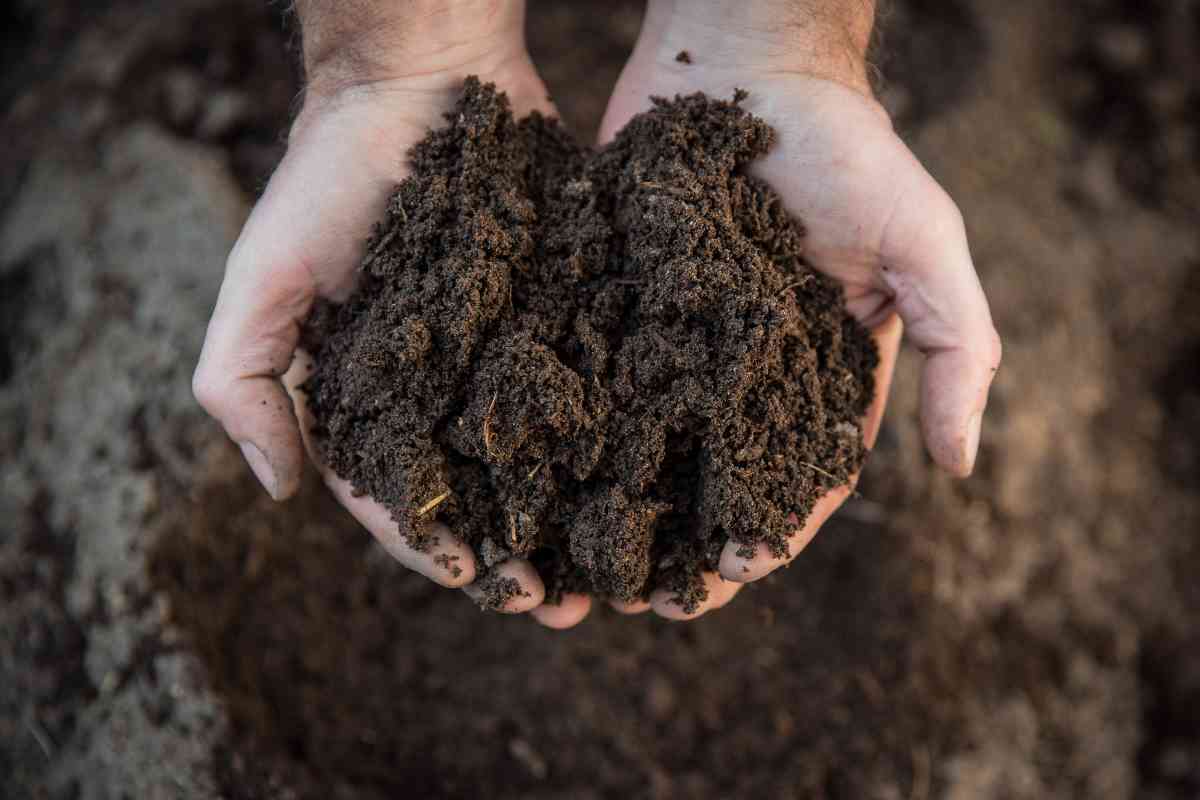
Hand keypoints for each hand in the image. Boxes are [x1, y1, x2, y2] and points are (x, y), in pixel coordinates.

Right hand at [193, 0, 591, 626]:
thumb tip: (277, 493)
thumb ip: (244, 382)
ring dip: (577, 522)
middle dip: (521, 557)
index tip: (484, 584)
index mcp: (372, 399)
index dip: (437, 549)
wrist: (419, 81)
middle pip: (484, 497)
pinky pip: (590, 389)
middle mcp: (442, 391)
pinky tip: (648, 481)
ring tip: (616, 570)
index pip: (401, 497)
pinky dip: (615, 442)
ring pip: (546, 461)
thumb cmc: (329, 177)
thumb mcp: (262, 277)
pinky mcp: (560, 316)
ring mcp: (506, 356)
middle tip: (567, 606)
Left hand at [586, 0, 1001, 620]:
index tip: (732, 576)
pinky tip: (541, 481)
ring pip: (641, 449)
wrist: (745, 62)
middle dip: (682, 544)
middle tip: (645, 599)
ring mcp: (671, 343)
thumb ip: (956, 346)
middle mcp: (740, 372)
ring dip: (617, 513)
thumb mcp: (924, 242)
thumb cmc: (848, 149)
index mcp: (816, 373)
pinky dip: (569, 437)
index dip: (768, 532)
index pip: (795, 474)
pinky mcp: (613, 306)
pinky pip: (591, 382)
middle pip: (709, 481)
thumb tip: (964, 468)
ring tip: (583, 567)